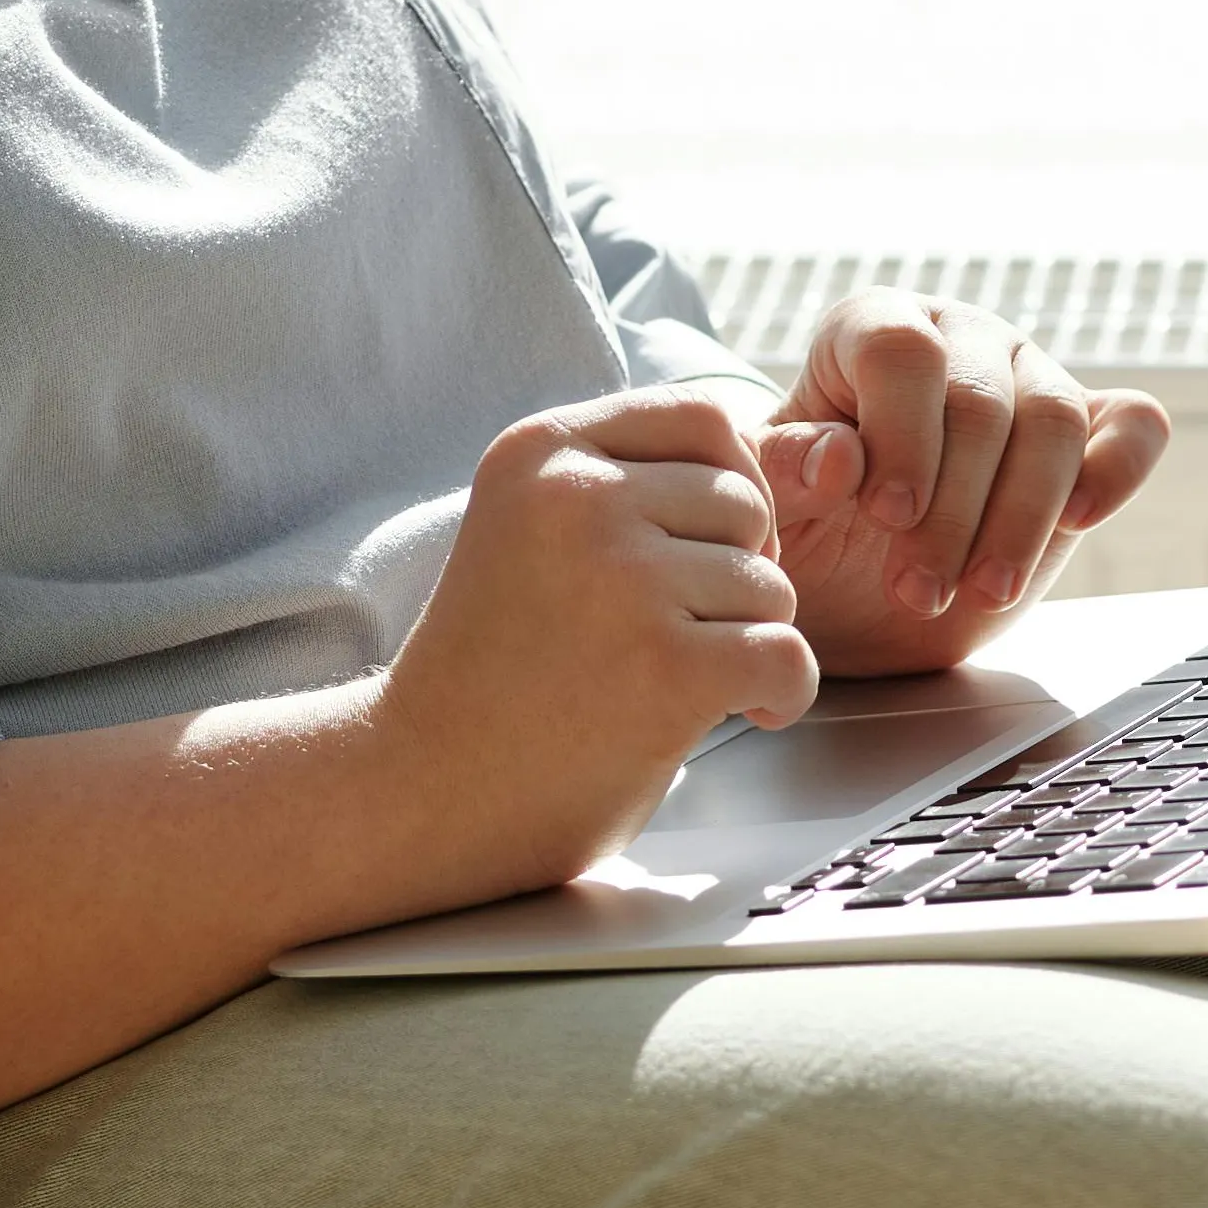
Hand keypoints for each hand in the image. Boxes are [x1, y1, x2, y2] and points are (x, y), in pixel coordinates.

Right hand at [370, 389, 821, 879]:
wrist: (419, 789)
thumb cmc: (492, 671)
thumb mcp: (531, 530)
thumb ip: (622, 484)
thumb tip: (763, 463)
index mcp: (540, 451)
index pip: (702, 418)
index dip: (732, 483)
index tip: (705, 550)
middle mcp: (578, 498)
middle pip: (744, 503)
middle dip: (739, 572)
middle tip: (691, 632)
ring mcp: (622, 580)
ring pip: (772, 585)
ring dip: (751, 638)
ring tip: (684, 679)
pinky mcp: (666, 666)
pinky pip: (788, 656)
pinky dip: (784, 693)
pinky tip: (747, 712)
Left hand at [756, 288, 1174, 679]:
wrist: (855, 590)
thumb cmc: (805, 528)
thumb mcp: (769, 509)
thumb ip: (784, 474)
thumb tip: (838, 457)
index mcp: (871, 330)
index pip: (902, 350)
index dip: (900, 434)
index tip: (886, 515)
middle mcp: (958, 339)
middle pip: (981, 400)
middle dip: (953, 509)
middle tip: (915, 590)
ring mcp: (1029, 379)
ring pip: (1054, 420)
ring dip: (1022, 518)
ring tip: (983, 590)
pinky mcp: (1089, 434)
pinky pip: (1133, 426)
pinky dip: (1119, 469)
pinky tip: (1080, 520)